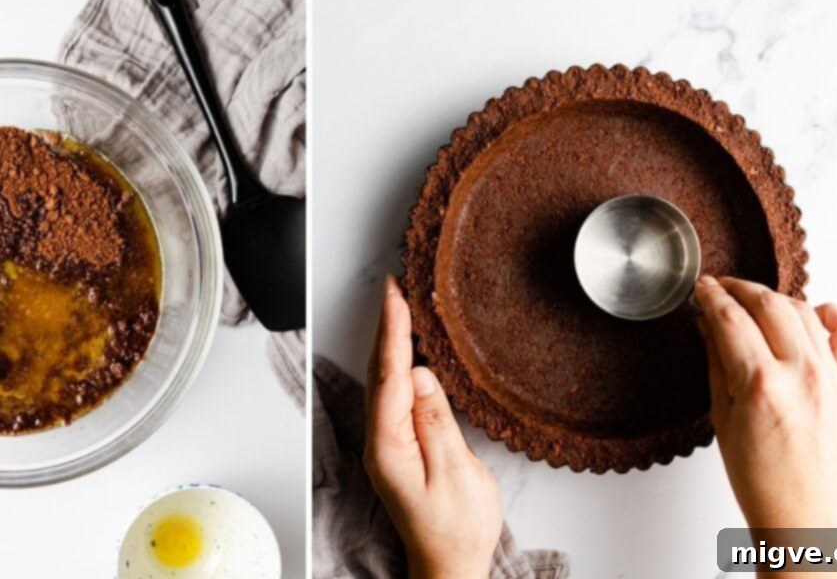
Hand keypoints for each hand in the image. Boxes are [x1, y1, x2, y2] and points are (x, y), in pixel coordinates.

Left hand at [363, 276, 502, 578]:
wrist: (448, 567)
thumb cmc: (456, 530)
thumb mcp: (456, 475)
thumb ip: (436, 422)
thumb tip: (423, 376)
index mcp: (389, 445)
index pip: (390, 375)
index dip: (394, 331)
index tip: (395, 296)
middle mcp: (380, 442)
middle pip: (380, 372)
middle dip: (387, 327)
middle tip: (394, 287)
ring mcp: (386, 445)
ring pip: (384, 382)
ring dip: (390, 343)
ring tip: (399, 308)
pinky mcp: (397, 449)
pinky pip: (393, 396)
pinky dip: (398, 367)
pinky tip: (408, 355)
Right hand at [694, 276, 836, 529]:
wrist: (806, 516)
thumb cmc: (760, 480)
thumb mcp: (722, 418)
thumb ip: (716, 363)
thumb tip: (707, 326)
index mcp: (761, 385)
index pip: (730, 319)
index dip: (711, 296)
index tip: (700, 287)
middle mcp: (801, 374)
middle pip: (769, 304)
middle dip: (739, 288)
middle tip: (719, 287)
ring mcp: (830, 376)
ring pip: (803, 310)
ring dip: (774, 297)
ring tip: (752, 300)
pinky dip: (830, 313)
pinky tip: (810, 315)